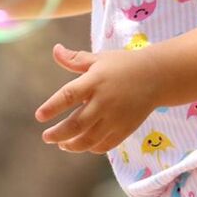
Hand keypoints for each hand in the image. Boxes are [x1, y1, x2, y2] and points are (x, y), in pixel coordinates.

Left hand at [35, 44, 160, 153]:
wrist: (157, 76)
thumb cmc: (123, 65)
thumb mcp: (99, 59)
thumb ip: (75, 59)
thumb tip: (55, 49)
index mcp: (95, 81)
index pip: (69, 95)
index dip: (52, 107)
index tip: (39, 116)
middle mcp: (104, 101)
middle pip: (76, 124)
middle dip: (58, 134)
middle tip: (46, 137)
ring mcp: (116, 117)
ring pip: (89, 139)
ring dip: (72, 145)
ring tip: (62, 144)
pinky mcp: (125, 129)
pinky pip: (105, 145)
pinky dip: (91, 147)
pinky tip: (82, 144)